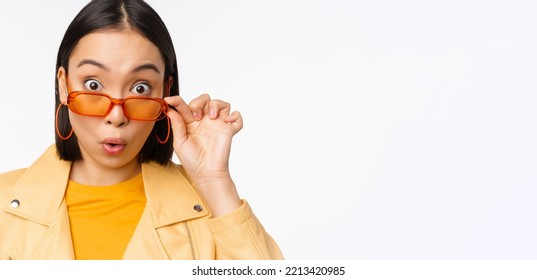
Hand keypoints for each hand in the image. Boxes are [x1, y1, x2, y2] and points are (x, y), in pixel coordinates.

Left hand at [164, 94, 242, 215]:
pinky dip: (235, 115)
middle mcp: (204, 121)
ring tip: (212, 117)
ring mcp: (217, 124)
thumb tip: (170, 109)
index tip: (169, 100)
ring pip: (221, 104)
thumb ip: (177, 124)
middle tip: (196, 115)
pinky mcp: (228, 130)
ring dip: (216, 105)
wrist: (206, 173)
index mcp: (190, 122)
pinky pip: (237, 117)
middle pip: (204, 99)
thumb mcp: (180, 142)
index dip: (177, 100)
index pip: (184, 105)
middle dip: (199, 102)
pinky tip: (228, 121)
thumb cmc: (192, 161)